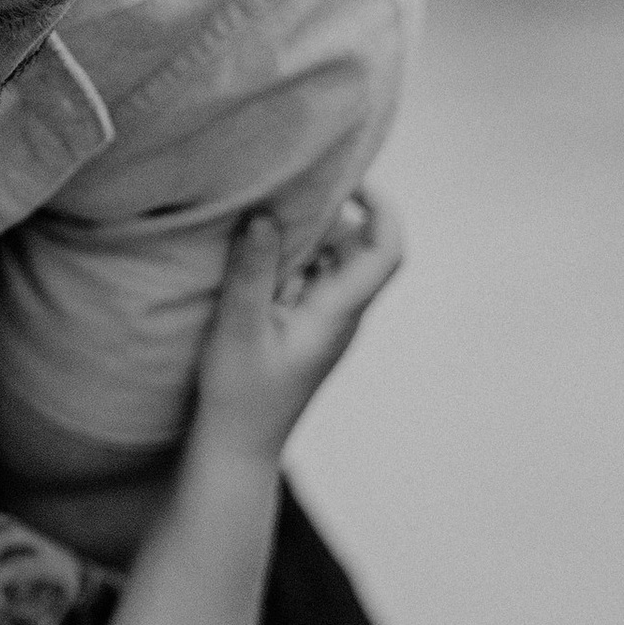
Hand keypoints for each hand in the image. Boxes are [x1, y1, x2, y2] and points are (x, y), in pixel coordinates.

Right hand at [190, 192, 402, 464]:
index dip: (381, 206)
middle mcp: (343, 314)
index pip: (386, 251)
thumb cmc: (239, 396)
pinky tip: (255, 248)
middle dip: (331, 210)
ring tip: (266, 209)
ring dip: (307, 232)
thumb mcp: (238, 328)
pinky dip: (292, 255)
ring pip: (332, 260)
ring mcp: (326, 322)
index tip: (349, 176)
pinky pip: (311, 278)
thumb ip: (252, 270)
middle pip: (359, 245)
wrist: (237, 447)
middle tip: (288, 185)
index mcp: (338, 312)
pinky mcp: (306, 327)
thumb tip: (266, 214)